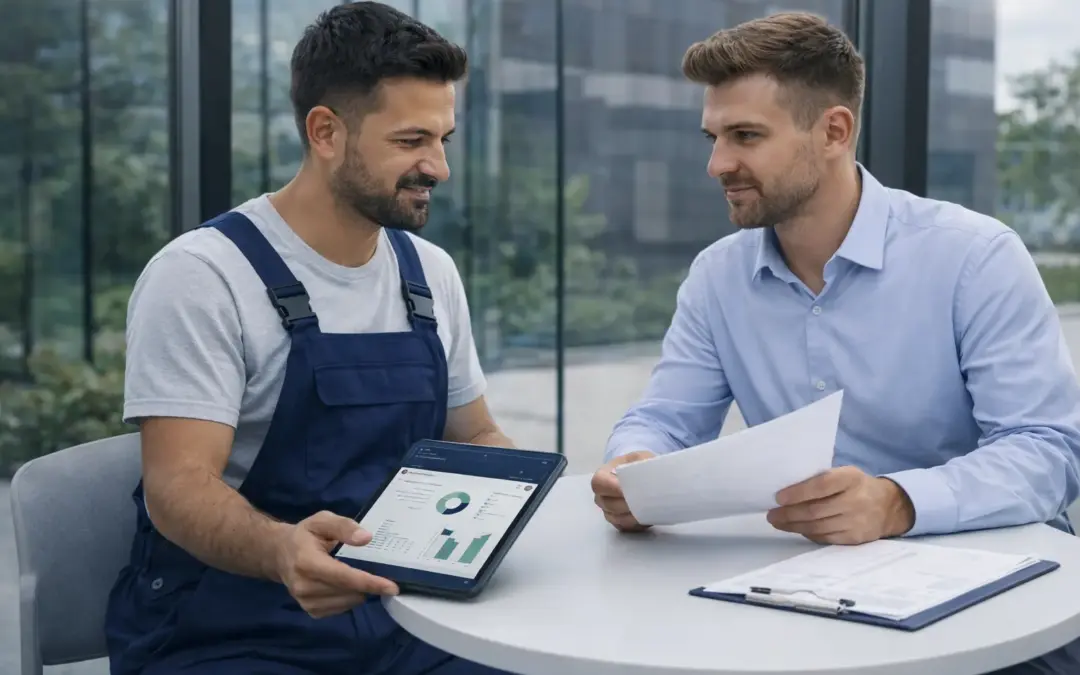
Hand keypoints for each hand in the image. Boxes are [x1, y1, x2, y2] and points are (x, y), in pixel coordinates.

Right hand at [273, 510, 398, 617]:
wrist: (279, 554)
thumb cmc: (305, 535)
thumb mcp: (322, 520)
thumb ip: (344, 526)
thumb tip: (366, 538)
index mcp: (307, 562)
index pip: (344, 577)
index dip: (369, 582)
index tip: (392, 587)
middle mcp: (304, 586)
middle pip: (348, 592)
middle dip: (367, 584)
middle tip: (375, 570)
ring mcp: (305, 602)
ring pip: (347, 603)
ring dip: (358, 591)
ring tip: (354, 574)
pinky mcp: (310, 611)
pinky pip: (340, 609)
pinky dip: (349, 598)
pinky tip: (345, 585)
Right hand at [591, 450, 655, 531]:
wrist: (643, 476)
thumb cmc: (640, 464)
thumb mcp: (641, 458)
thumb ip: (640, 464)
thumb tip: (645, 478)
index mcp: (603, 474)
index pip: (599, 483)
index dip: (612, 488)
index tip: (628, 490)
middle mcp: (601, 495)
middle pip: (607, 504)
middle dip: (626, 504)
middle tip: (643, 501)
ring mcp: (608, 510)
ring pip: (616, 518)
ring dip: (632, 516)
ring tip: (648, 509)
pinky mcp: (618, 522)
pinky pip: (624, 527)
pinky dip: (635, 524)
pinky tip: (647, 516)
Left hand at [766, 466, 914, 544]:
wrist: (888, 506)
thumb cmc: (856, 486)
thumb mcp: (844, 474)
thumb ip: (822, 479)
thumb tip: (787, 489)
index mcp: (851, 478)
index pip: (821, 485)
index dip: (798, 493)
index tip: (778, 497)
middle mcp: (856, 500)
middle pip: (816, 511)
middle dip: (789, 514)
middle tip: (772, 515)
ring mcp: (857, 521)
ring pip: (818, 527)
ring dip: (794, 526)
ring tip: (778, 523)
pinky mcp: (855, 538)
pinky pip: (826, 538)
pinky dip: (808, 534)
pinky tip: (797, 529)